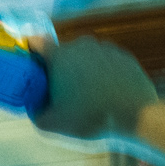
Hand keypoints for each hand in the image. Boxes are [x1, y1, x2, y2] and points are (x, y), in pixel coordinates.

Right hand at [30, 36, 157, 141]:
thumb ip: (34, 112)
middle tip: (59, 91)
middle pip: (61, 52)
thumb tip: (32, 105)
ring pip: (83, 57)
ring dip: (80, 70)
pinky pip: (103, 61)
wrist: (135, 115)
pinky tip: (103, 93)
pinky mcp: (123, 56)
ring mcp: (105, 48)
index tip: (29, 65)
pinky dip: (100, 73)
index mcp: (59, 56)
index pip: (35, 42)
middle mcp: (81, 45)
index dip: (29, 51)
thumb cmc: (90, 117)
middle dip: (57, 68)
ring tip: (85, 95)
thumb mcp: (51, 123)